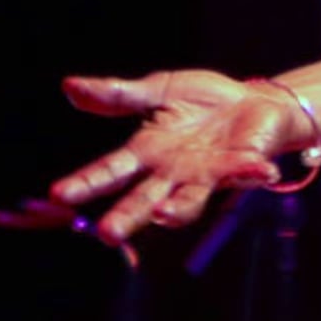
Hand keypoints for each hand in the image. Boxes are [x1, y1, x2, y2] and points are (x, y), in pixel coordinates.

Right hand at [48, 69, 304, 252]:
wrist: (252, 101)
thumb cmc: (203, 101)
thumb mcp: (158, 90)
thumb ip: (118, 95)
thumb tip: (69, 86)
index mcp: (148, 153)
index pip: (111, 171)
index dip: (86, 183)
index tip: (59, 194)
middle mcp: (173, 173)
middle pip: (143, 200)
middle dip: (126, 216)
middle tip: (107, 234)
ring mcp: (206, 175)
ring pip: (188, 200)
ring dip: (178, 209)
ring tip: (163, 215)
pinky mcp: (240, 167)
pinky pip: (243, 173)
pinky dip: (250, 173)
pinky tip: (261, 171)